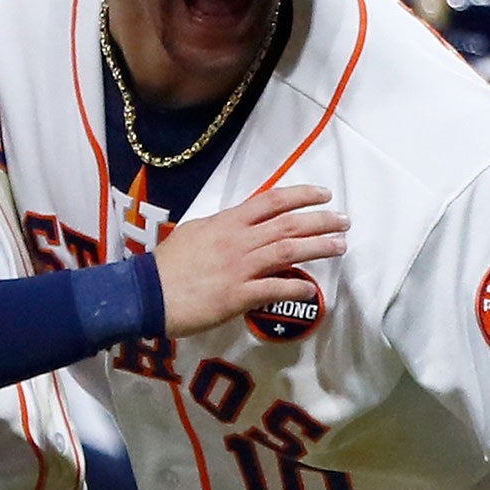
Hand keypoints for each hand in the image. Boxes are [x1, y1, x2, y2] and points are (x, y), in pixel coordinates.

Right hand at [153, 185, 347, 336]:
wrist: (144, 293)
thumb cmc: (165, 265)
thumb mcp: (193, 234)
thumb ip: (220, 229)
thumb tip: (238, 227)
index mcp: (227, 222)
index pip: (271, 201)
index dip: (300, 195)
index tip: (323, 194)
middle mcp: (238, 240)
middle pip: (288, 224)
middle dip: (320, 220)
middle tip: (344, 220)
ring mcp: (239, 267)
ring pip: (288, 251)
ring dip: (318, 247)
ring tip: (340, 246)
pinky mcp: (237, 295)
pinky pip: (275, 289)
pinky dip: (297, 288)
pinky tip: (313, 289)